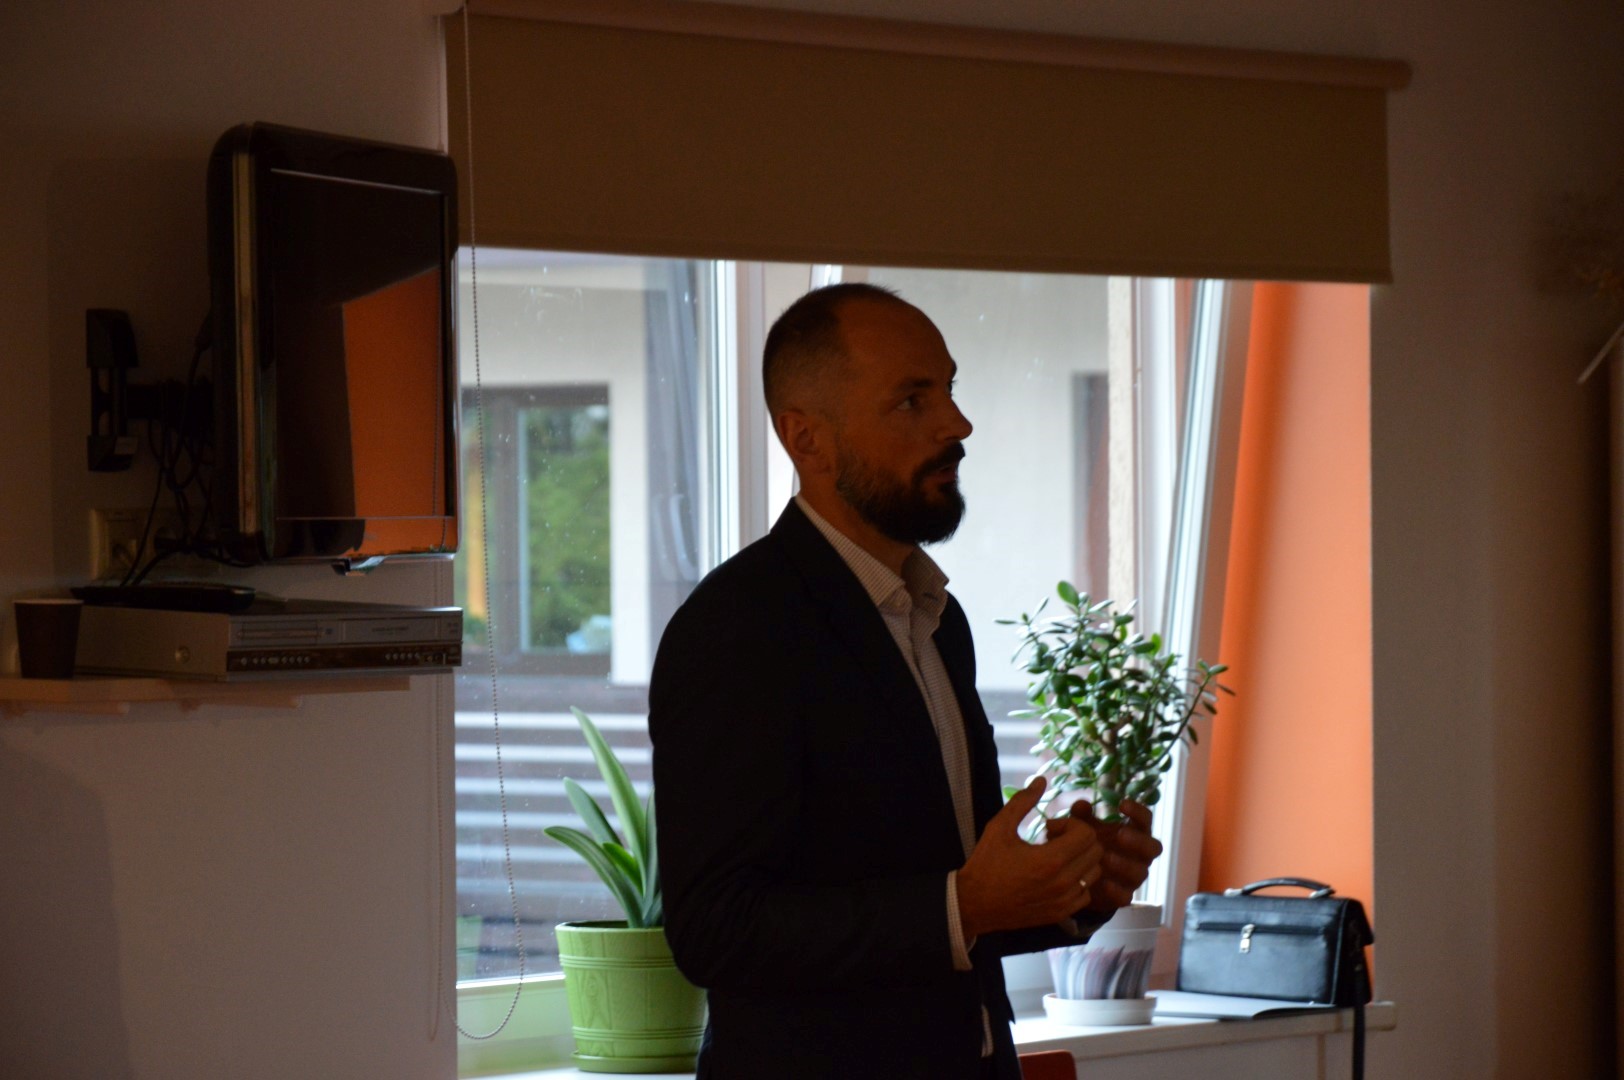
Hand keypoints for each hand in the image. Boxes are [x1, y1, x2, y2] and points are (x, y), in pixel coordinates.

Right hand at [956, 777, 1104, 938]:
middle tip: (1053, 839)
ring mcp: (1064, 900)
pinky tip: (1057, 876)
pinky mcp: (1062, 913)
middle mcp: (1064, 882)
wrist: (974, 904)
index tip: (1049, 827)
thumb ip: (1022, 802)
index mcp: (1051, 859)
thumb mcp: (999, 827)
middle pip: (1096, 851)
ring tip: (1056, 857)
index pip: (1087, 834)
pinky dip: (1078, 881)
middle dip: (1078, 839)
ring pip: (1094, 872)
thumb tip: (1041, 780)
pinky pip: (1086, 893)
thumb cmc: (986, 863)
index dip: (1071, 824)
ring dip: (1080, 859)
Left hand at [1060, 798, 1163, 916]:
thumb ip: (1082, 816)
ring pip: (1141, 872)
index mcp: (1136, 833)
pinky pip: (1127, 896)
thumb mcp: (1084, 828)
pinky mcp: (1124, 896)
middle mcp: (1141, 854)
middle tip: (1120, 834)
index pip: (1146, 819)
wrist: (1082, 879)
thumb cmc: (1091, 844)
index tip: (1122, 804)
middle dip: (1139, 841)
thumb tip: (1082, 804)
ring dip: (1125, 864)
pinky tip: (1104, 883)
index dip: (1138, 811)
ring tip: (1106, 857)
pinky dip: (1116, 890)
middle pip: (1154, 847)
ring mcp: (1135, 876)